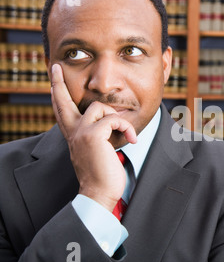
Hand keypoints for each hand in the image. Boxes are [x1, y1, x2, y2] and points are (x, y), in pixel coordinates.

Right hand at [50, 64, 136, 211]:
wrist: (99, 193)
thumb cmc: (103, 175)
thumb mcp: (97, 151)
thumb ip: (98, 136)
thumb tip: (110, 123)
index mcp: (73, 135)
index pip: (62, 110)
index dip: (58, 94)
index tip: (53, 79)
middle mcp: (72, 132)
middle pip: (63, 101)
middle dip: (59, 83)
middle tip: (56, 68)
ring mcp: (80, 132)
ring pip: (100, 107)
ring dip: (118, 119)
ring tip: (127, 134)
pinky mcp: (93, 135)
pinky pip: (114, 119)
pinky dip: (127, 128)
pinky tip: (132, 140)